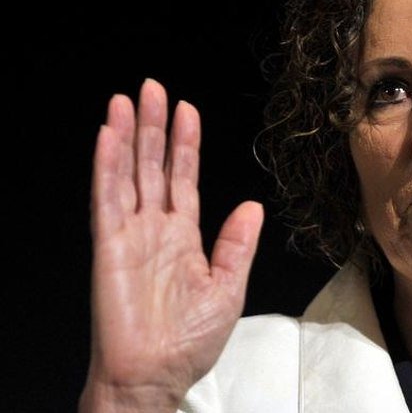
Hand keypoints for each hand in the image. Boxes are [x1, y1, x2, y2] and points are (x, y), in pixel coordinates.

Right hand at [80, 79, 263, 411]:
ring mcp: (130, 236)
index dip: (185, 144)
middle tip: (152, 88)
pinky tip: (107, 137)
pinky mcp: (108, 247)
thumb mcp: (227, 287)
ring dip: (127, 136)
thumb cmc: (189, 342)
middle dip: (154, 127)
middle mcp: (155, 230)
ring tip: (127, 100)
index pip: (183, 179)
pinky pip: (107, 199)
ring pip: (128, 174)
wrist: (157, 375)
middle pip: (153, 167)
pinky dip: (106, 167)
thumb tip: (251, 205)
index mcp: (183, 237)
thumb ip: (236, 244)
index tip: (187, 110)